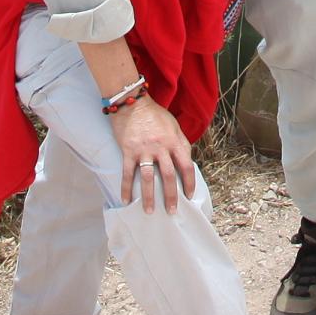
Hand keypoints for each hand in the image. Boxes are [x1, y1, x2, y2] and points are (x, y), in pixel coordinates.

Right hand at [111, 96, 198, 212]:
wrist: (132, 103)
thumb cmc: (154, 114)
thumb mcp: (173, 125)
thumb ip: (181, 142)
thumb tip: (186, 159)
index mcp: (174, 141)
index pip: (186, 165)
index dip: (189, 182)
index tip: (189, 196)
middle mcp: (161, 147)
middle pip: (168, 176)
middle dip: (171, 196)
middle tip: (172, 211)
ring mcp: (144, 150)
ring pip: (148, 178)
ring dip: (149, 197)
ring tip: (150, 211)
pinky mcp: (128, 151)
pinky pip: (127, 173)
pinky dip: (126, 188)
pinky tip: (126, 201)